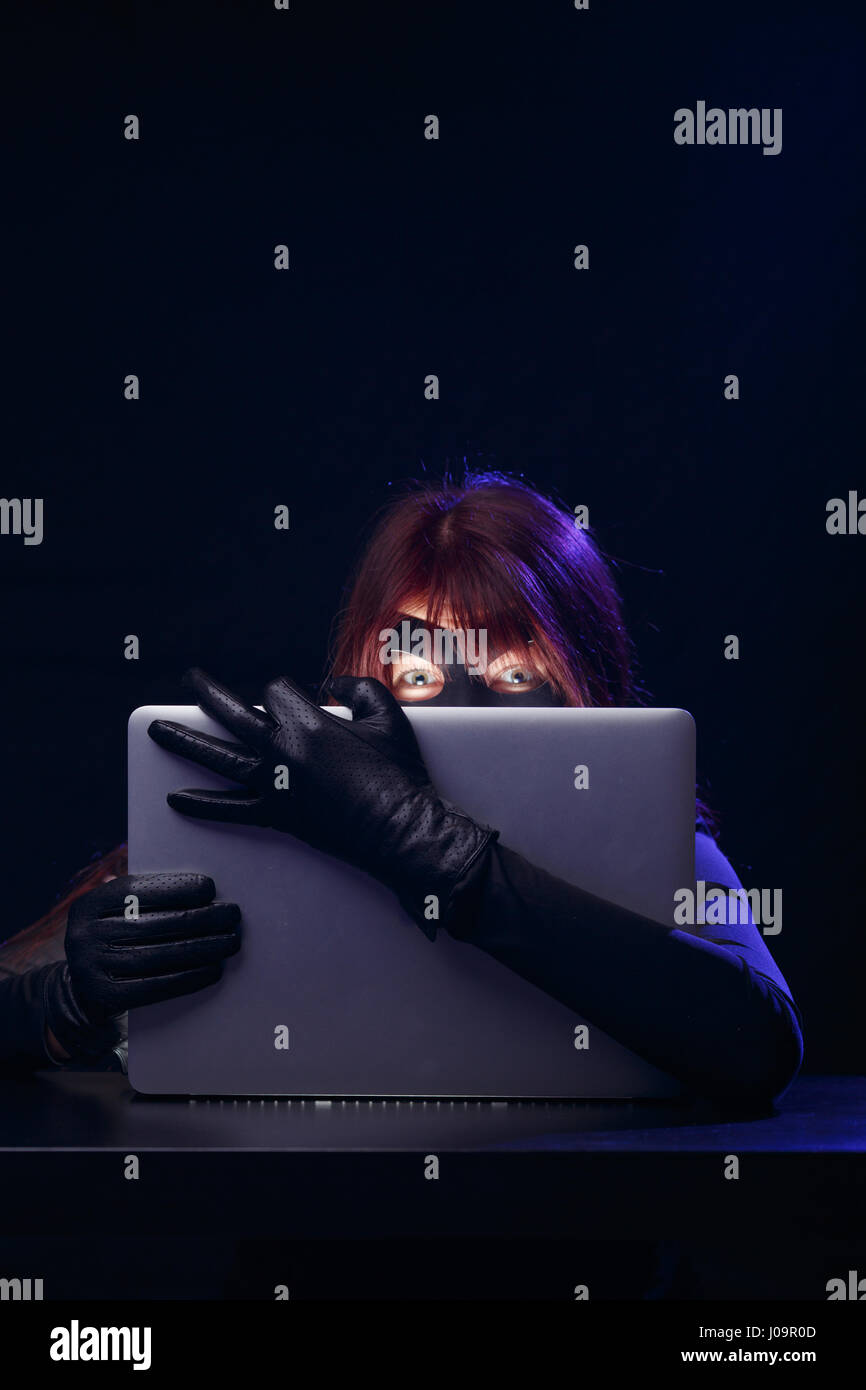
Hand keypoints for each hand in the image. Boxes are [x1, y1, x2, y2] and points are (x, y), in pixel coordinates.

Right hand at [44, 872, 240, 1060]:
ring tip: (230, 942)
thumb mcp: (116, 911)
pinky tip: (214, 969)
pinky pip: (156, 986)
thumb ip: (145, 898)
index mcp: (89, 905)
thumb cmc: (116, 936)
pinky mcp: (107, 997)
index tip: (210, 888)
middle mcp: (85, 935)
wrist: (85, 986)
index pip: (138, 891)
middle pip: (154, 924)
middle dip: (200, 918)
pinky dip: (190, 977)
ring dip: (203, 948)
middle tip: (232, 915)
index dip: (176, 888)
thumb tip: (200, 891)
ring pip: (159, 956)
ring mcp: (92, 968)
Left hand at [147, 668, 497, 938]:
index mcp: (308, 721)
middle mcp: (282, 750)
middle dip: (207, 692)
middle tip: (190, 679)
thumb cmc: (399, 772)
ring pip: (217, 756)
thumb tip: (334, 685)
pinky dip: (201, 804)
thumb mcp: (388, 717)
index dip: (284, 691)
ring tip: (158, 730)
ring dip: (183, 740)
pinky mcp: (276, 816)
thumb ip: (359, 688)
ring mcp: (274, 785)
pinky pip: (228, 809)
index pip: (276, 690)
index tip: (292, 698)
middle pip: (231, 712)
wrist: (401, 829)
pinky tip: (177, 797)